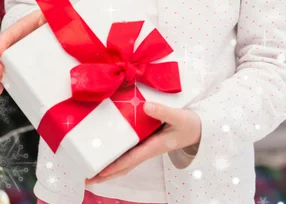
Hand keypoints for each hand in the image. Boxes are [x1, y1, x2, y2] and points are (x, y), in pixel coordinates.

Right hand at [0, 9, 45, 94]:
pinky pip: (2, 68)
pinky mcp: (13, 59)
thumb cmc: (45, 19)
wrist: (44, 20)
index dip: (2, 44)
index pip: (7, 35)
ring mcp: (10, 49)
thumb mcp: (48, 17)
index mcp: (19, 28)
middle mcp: (11, 39)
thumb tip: (60, 28)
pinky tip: (0, 89)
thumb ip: (51, 19)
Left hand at [85, 101, 201, 185]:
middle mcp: (147, 150)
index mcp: (152, 147)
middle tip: (86, 178)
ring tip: (92, 170)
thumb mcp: (178, 116)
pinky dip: (117, 155)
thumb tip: (146, 106)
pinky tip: (109, 152)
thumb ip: (163, 112)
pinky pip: (129, 151)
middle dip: (105, 174)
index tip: (98, 173)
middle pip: (123, 166)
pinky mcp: (146, 141)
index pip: (129, 160)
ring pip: (124, 161)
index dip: (113, 167)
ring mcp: (146, 147)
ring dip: (109, 167)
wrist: (198, 129)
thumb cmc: (188, 124)